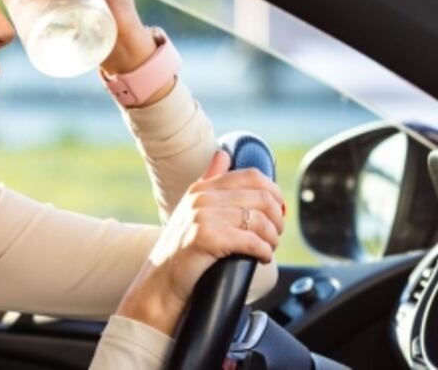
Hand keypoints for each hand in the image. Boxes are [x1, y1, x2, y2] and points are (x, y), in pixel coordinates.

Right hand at [116, 150, 285, 333]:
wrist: (159, 283)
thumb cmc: (179, 251)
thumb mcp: (192, 209)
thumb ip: (209, 180)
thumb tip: (223, 154)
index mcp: (202, 188)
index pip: (252, 177)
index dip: (274, 194)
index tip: (277, 212)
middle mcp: (202, 198)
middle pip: (262, 198)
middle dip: (277, 219)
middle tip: (275, 235)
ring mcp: (202, 216)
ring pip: (260, 221)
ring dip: (272, 238)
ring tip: (268, 249)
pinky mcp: (207, 238)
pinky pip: (251, 241)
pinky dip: (264, 251)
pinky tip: (261, 258)